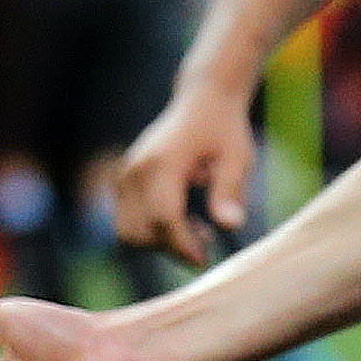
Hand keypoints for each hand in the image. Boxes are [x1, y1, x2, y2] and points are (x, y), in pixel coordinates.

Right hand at [115, 88, 253, 264]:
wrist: (202, 102)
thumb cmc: (224, 130)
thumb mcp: (238, 157)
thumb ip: (231, 191)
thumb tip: (229, 225)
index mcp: (163, 162)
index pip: (164, 216)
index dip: (182, 245)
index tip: (206, 258)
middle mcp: (136, 169)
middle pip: (142, 230)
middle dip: (172, 247)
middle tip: (206, 239)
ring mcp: (125, 174)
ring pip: (128, 232)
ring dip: (158, 242)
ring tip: (195, 228)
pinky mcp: (123, 180)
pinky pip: (127, 222)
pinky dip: (150, 231)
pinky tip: (181, 217)